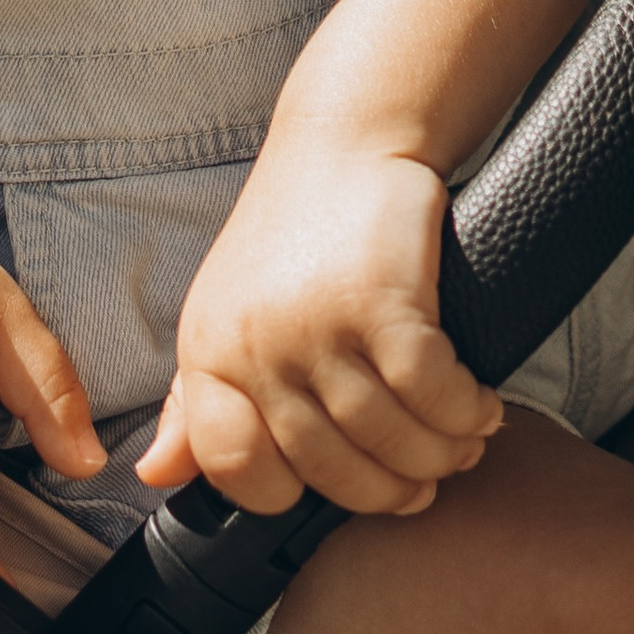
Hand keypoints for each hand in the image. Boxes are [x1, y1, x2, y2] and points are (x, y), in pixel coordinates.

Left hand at [136, 134, 500, 518]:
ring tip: (459, 446)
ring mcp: (316, 325)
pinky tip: (478, 409)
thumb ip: (193, 403)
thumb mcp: (225, 314)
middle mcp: (254, 345)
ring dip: (436, 456)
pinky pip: (430, 394)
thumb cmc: (293, 232)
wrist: (346, 139)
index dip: (291, 493)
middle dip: (388, 490)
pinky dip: (462, 412)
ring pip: (386, 439)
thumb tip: (155, 475)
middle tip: (424, 483)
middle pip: (328, 469)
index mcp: (208, 353)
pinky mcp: (380, 302)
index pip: (233, 468)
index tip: (336, 483)